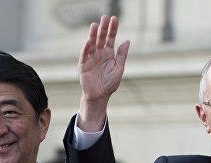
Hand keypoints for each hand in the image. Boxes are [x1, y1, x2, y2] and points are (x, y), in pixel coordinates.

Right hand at [77, 15, 129, 130]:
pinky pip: (85, 54)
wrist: (99, 96)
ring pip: (92, 43)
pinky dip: (86, 47)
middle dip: (103, 28)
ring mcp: (91, 58)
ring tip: (95, 25)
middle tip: (105, 18)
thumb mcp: (119, 69)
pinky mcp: (83, 64)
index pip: (111, 38)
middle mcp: (99, 53)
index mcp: (109, 53)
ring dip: (93, 35)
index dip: (112, 29)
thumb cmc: (109, 84)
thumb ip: (122, 55)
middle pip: (101, 38)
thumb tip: (127, 40)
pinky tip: (89, 40)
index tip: (115, 19)